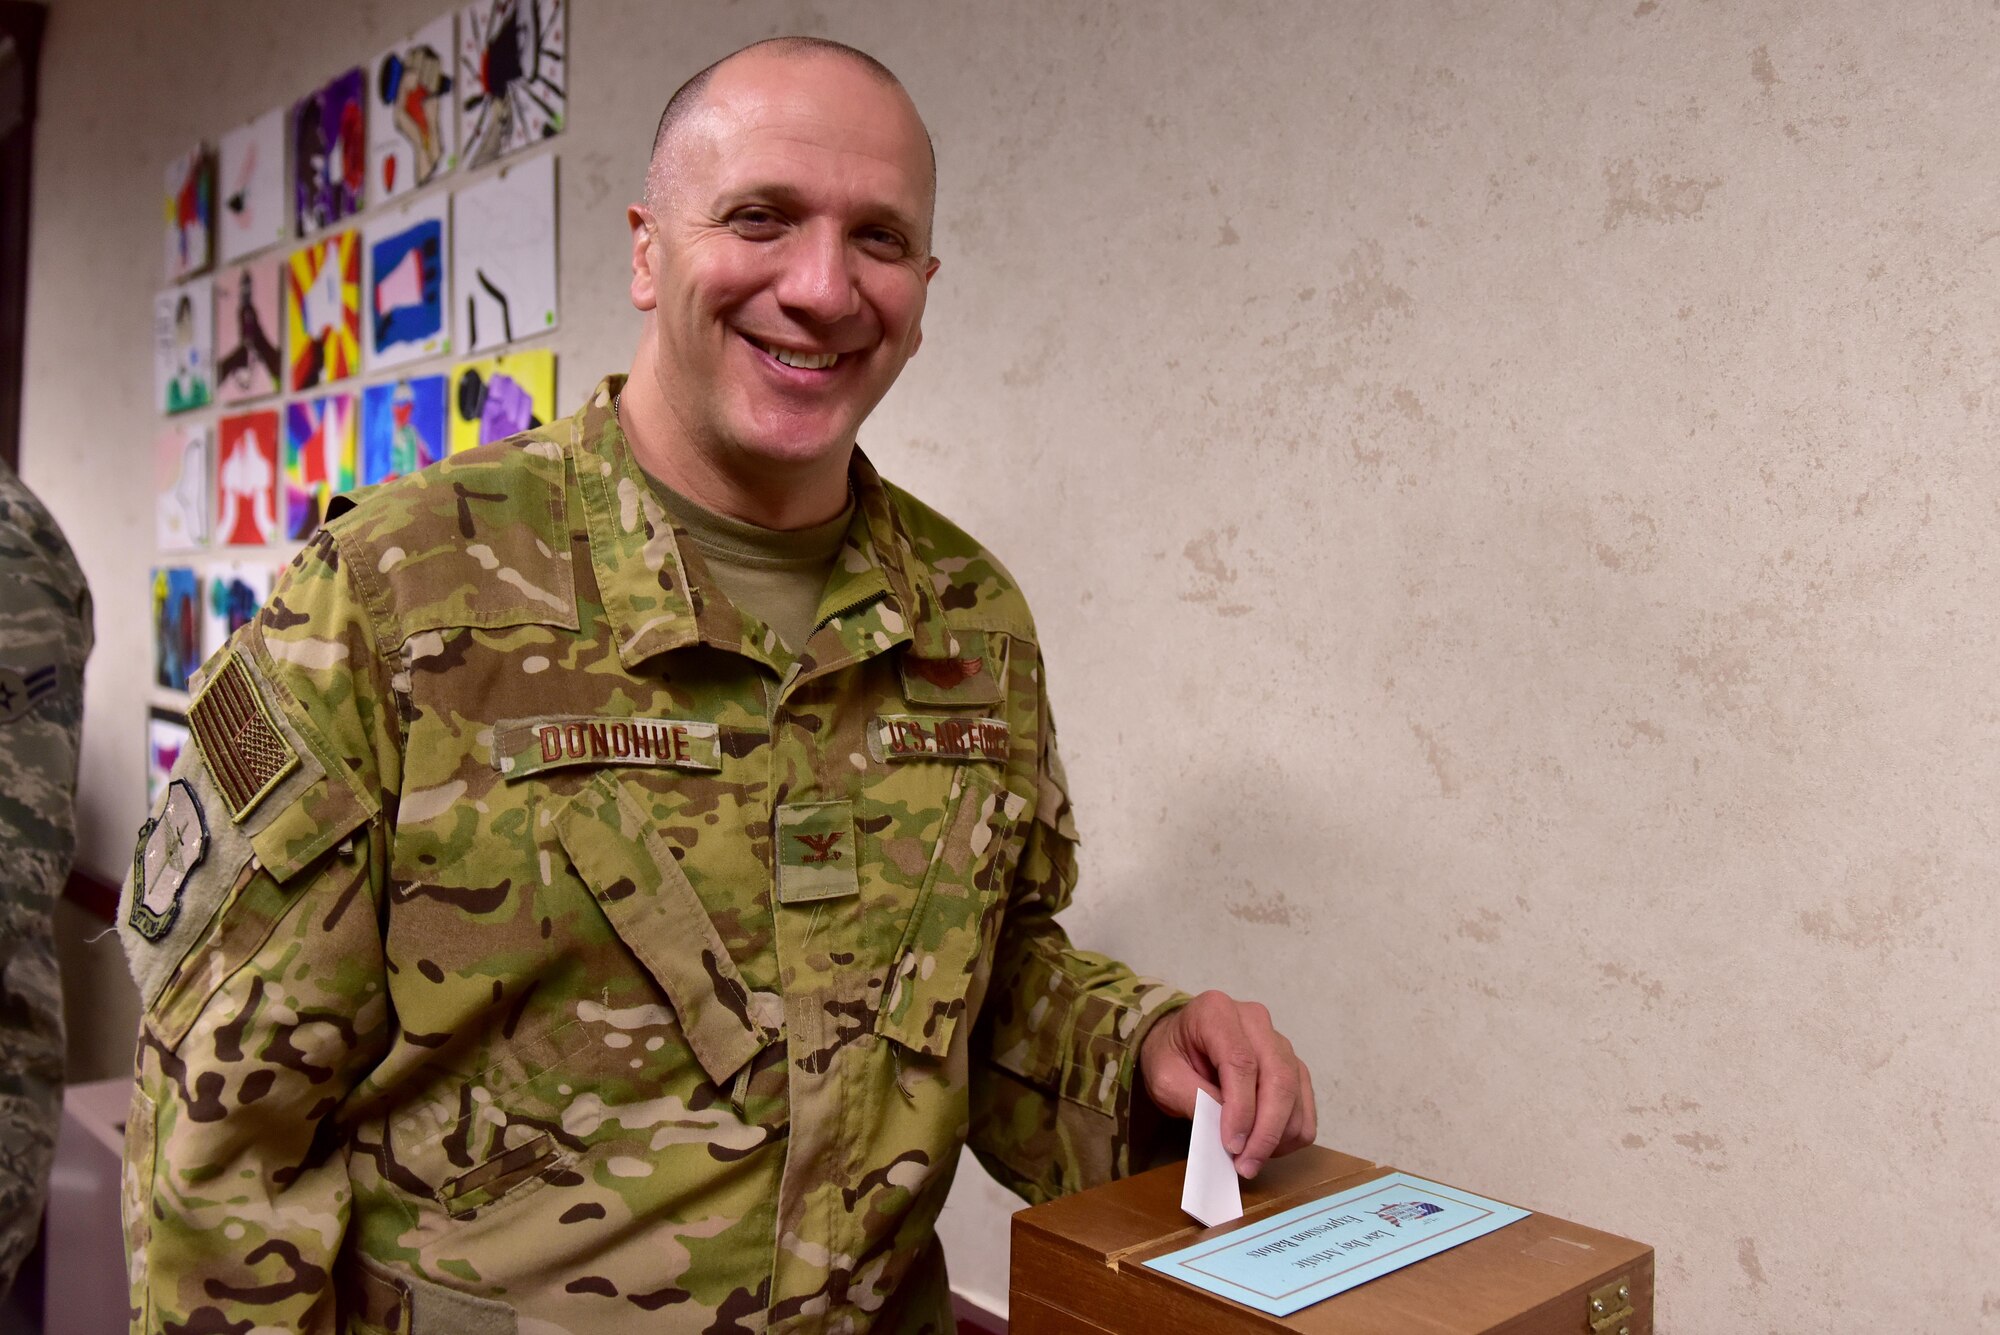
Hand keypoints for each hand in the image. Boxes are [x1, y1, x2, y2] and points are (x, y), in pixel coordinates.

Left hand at [1139, 990, 1316, 1178]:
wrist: (1180, 1043)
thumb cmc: (1171, 1056)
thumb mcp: (1164, 1077)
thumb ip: (1193, 1098)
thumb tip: (1232, 1130)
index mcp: (1217, 1012)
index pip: (1241, 1062)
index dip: (1241, 1109)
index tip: (1232, 1145)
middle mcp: (1255, 1020)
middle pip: (1278, 1077)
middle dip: (1266, 1130)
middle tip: (1246, 1165)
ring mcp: (1279, 1042)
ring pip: (1295, 1092)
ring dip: (1279, 1135)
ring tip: (1250, 1160)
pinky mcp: (1293, 1065)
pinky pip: (1306, 1103)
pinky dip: (1292, 1132)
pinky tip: (1267, 1146)